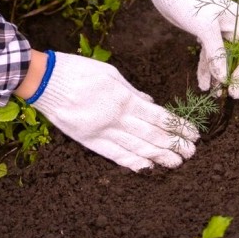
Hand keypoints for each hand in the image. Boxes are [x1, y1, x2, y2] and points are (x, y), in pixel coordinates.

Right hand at [30, 52, 197, 170]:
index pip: (159, 117)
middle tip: (191, 152)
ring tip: (176, 163)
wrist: (45, 82)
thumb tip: (151, 104)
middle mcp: (116, 118)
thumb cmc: (78, 71)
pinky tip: (146, 166)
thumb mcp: (110, 74)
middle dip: (174, 144)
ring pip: (137, 147)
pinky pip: (114, 154)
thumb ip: (132, 91)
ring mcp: (102, 132)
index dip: (178, 127)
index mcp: (123, 99)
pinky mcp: (89, 140)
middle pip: (151, 135)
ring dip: (159, 156)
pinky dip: (132, 161)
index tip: (193, 133)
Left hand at [143, 0, 238, 97]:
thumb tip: (224, 78)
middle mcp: (231, 26)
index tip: (235, 91)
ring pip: (221, 58)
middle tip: (224, 96)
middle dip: (230, 76)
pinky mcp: (204, 33)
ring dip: (216, 75)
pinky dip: (206, 68)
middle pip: (236, 57)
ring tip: (211, 94)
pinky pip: (209, 55)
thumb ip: (217, 53)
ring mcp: (217, 31)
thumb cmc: (189, 2)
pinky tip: (202, 83)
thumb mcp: (205, 28)